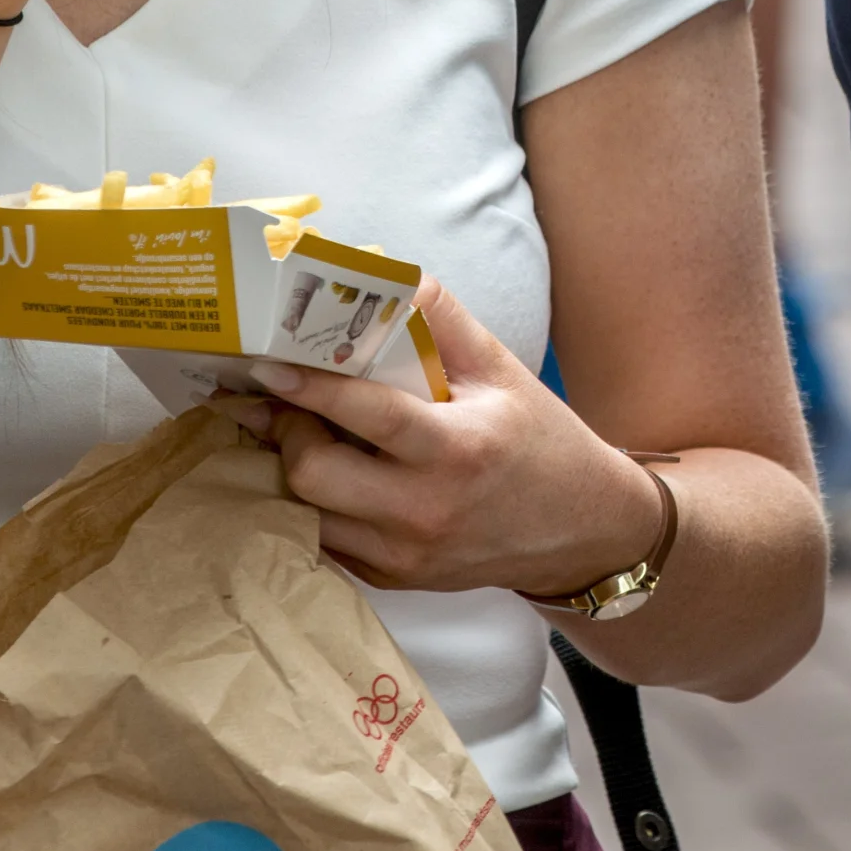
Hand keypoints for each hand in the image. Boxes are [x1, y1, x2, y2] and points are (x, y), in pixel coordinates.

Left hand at [225, 288, 669, 596]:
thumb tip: (382, 270)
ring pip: (308, 516)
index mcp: (458, 449)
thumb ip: (440, 317)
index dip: (310, 389)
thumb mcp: (500, 370)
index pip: (368, 416)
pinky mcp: (396, 579)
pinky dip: (315, 507)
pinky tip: (328, 476)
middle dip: (289, 433)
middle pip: (315, 476)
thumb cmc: (539, 440)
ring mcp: (407, 554)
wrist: (582, 527)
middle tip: (291, 406)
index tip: (268, 365)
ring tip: (301, 436)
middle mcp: (426, 510)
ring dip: (292, 472)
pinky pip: (327, 544)